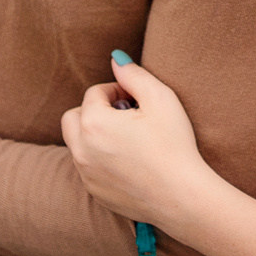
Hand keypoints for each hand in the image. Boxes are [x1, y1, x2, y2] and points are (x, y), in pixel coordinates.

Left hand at [60, 57, 221, 236]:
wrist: (182, 196)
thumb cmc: (174, 145)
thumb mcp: (161, 98)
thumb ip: (133, 74)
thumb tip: (116, 59)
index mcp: (93, 123)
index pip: (94, 93)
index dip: (117, 91)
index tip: (137, 101)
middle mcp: (81, 149)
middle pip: (73, 117)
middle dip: (94, 111)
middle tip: (125, 117)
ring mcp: (86, 174)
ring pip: (78, 143)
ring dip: (95, 135)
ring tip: (128, 139)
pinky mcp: (94, 192)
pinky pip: (88, 167)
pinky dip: (100, 160)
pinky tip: (129, 162)